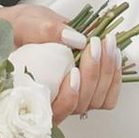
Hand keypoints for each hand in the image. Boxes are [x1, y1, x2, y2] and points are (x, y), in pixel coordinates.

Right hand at [4, 1, 123, 120]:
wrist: (34, 27)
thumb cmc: (24, 31)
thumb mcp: (28, 26)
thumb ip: (48, 32)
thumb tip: (74, 39)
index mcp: (34, 94)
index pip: (55, 111)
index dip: (68, 97)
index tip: (73, 72)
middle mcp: (56, 102)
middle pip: (81, 104)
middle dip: (92, 73)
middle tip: (94, 44)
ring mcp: (75, 99)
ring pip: (97, 100)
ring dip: (107, 71)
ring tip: (107, 43)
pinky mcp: (90, 91)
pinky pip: (108, 96)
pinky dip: (114, 76)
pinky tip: (113, 54)